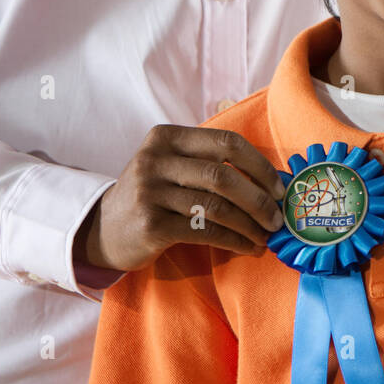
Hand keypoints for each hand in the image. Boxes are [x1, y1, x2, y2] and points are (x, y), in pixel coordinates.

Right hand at [76, 125, 286, 272]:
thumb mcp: (173, 165)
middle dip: (258, 200)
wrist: (104, 228)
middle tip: (277, 218)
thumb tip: (272, 180)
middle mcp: (155, 159)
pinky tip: (248, 248)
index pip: (227, 142)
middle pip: (223, 176)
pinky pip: (204, 231)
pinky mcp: (150, 225)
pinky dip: (233, 241)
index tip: (279, 188)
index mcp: (167, 136)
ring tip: (266, 237)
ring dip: (249, 225)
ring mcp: (149, 192)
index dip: (259, 166)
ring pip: (216, 206)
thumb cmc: (154, 195)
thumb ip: (211, 163)